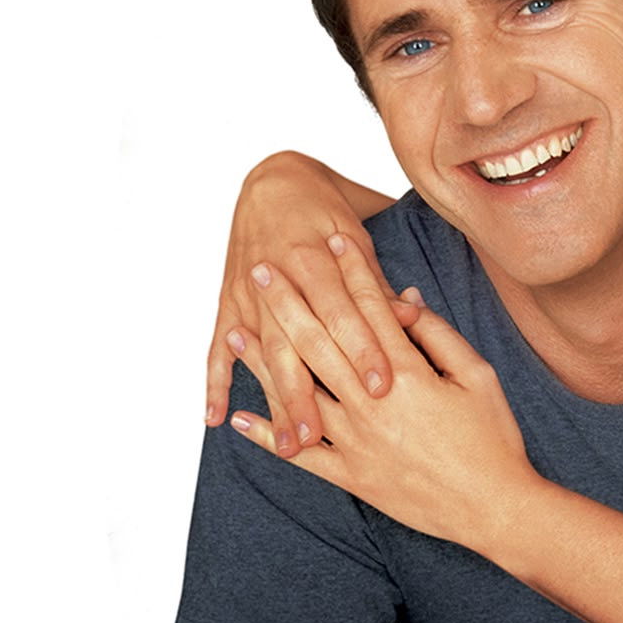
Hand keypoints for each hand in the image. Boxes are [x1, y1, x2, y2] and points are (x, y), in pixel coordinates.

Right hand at [204, 153, 414, 449]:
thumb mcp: (357, 232)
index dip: (363, 348)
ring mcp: (248, 294)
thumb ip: (376, 281)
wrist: (272, 178)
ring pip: (261, 355)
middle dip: (308, 392)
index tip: (381, 387)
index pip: (343, 310)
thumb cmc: (325, 207)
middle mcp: (278, 278)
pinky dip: (214, 382)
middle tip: (323, 438)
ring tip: (288, 445)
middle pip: (295, 344)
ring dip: (273, 401)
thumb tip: (408, 316)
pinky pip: (216, 347)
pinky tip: (215, 417)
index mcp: (316, 256)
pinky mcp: (229, 302)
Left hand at [228, 245, 542, 549]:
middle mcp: (372, 404)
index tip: (330, 238)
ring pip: (299, 392)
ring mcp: (356, 442)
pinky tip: (239, 417)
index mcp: (406, 374)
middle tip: (261, 269)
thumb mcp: (477, 376)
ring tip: (236, 329)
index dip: (349, 270)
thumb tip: (405, 300)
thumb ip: (437, 336)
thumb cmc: (493, 439)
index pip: (369, 309)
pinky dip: (268, 437)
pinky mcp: (352, 476)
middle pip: (320, 341)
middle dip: (288, 301)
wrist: (495, 509)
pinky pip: (302, 455)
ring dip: (263, 360)